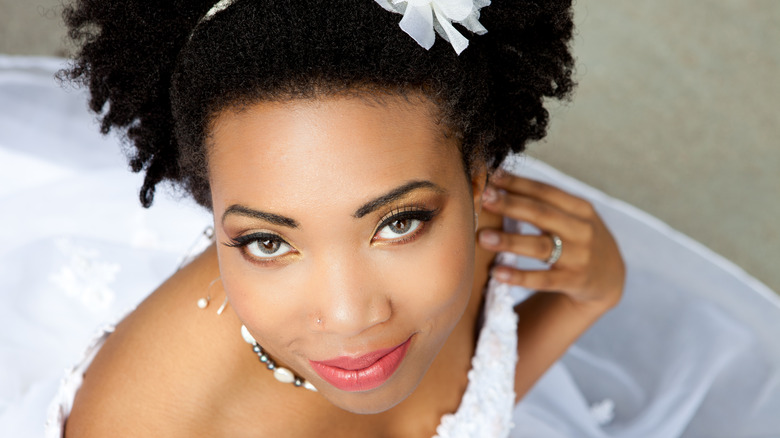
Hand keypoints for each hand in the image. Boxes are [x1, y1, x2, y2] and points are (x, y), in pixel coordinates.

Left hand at [478, 172, 624, 308]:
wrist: (610, 278)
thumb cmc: (579, 239)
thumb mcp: (573, 217)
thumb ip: (544, 203)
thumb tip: (499, 181)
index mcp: (580, 208)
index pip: (545, 191)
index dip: (518, 183)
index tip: (491, 176)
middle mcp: (582, 230)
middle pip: (541, 214)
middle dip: (510, 205)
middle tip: (483, 198)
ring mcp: (579, 257)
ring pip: (540, 246)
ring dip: (510, 240)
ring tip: (482, 237)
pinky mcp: (573, 282)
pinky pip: (542, 280)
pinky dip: (519, 276)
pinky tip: (498, 273)